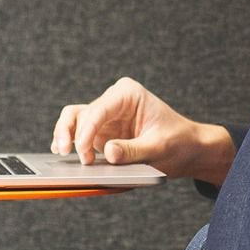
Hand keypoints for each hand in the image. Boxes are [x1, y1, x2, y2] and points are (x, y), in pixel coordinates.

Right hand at [51, 77, 235, 185]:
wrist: (189, 149)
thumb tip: (107, 152)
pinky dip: (71, 143)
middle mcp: (113, 101)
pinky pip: (78, 135)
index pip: (98, 110)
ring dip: (65, 136)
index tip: (83, 153)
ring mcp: (106, 117)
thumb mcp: (159, 148)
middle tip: (70, 156)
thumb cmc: (179, 142)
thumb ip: (133, 150)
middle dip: (73, 135)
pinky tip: (64, 155)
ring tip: (61, 154)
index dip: (86, 132)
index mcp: (128, 94)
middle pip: (81, 114)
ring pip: (73, 121)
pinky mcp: (102, 133)